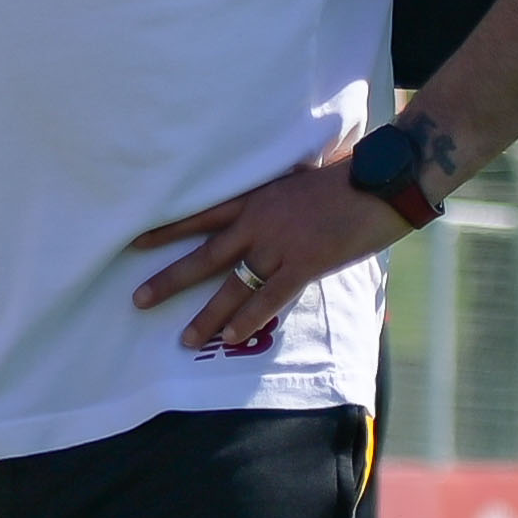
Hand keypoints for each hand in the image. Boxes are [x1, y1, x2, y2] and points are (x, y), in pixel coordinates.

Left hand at [131, 141, 408, 351]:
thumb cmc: (347, 178)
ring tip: (185, 340)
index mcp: (255, 199)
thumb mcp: (297, 181)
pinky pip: (270, 298)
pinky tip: (230, 338)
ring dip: (207, 316)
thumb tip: (266, 211)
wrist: (383, 180)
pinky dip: (249, 319)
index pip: (199, 216)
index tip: (134, 244)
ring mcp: (280, 245)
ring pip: (233, 286)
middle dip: (169, 279)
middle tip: (138, 300)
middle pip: (204, 256)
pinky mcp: (306, 264)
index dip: (165, 231)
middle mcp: (258, 223)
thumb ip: (276, 199)